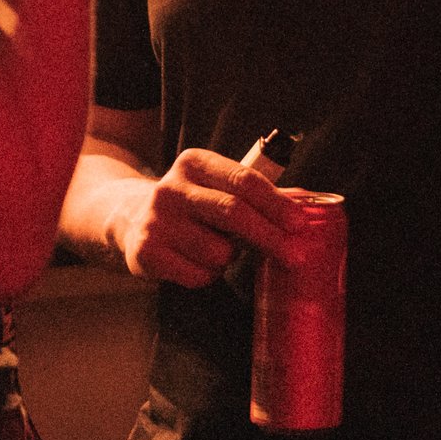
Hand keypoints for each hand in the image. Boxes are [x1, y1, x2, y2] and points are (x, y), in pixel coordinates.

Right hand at [108, 147, 303, 286]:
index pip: (243, 180)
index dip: (275, 204)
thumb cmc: (192, 205)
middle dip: (270, 238)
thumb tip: (310, 200)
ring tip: (217, 250)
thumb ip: (260, 193)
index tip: (300, 224)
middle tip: (295, 257)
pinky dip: (207, 276)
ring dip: (229, 259)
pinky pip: (197, 275)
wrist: (130, 218)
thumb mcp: (218, 187)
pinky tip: (195, 262)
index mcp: (196, 163)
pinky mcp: (144, 251)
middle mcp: (171, 187)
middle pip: (233, 213)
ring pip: (217, 252)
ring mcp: (156, 220)